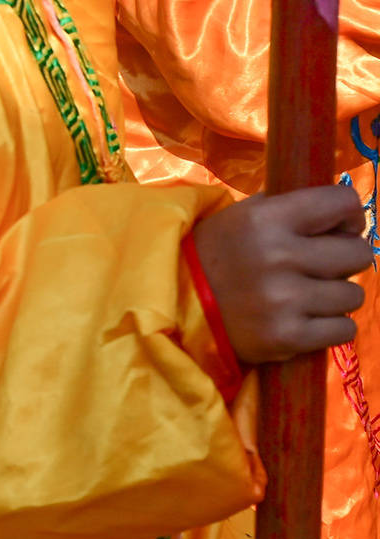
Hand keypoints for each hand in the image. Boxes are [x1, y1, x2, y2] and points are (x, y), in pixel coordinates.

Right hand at [190, 184, 371, 363]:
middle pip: (358, 253)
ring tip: (306, 295)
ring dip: (335, 296)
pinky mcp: (288, 336)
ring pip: (354, 294)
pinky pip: (345, 329)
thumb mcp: (243, 216)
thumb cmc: (217, 254)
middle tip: (321, 265)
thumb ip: (290, 208)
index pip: (342, 202)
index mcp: (266, 217)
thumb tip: (344, 212)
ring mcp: (284, 299)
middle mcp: (278, 255)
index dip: (347, 214)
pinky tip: (304, 318)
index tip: (337, 226)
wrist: (178, 305)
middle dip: (345, 259)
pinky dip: (330, 326)